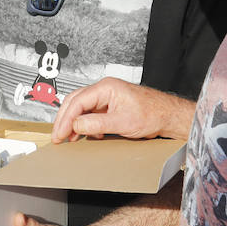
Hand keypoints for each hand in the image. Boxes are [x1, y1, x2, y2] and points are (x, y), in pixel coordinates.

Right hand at [51, 78, 195, 142]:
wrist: (168, 116)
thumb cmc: (152, 114)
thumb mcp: (122, 122)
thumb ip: (97, 123)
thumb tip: (77, 125)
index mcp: (106, 87)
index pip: (77, 102)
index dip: (66, 120)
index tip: (61, 134)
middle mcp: (104, 90)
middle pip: (75, 102)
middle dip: (64, 120)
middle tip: (58, 136)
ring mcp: (107, 98)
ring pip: (81, 108)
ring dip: (73, 123)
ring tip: (69, 138)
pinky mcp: (110, 107)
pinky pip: (90, 114)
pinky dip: (84, 125)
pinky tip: (86, 135)